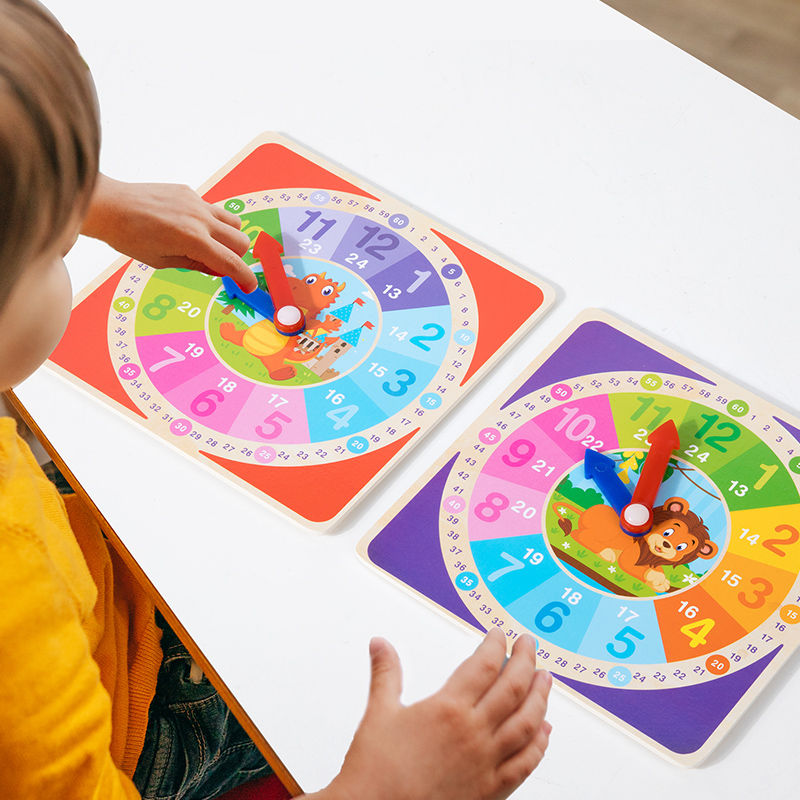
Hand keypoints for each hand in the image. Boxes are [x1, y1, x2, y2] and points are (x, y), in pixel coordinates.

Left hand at [81, 175, 256, 290]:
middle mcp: (200, 219)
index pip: (232, 263)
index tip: (249, 287)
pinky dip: (209, 222)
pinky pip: (212, 210)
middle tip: (221, 264)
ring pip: (233, 222)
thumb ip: (196, 265)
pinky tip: (187, 226)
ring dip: (229, 237)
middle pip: (241, 241)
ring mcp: (196, 203)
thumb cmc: (130, 237)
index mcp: (193, 240)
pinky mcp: (189, 192)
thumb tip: (219, 269)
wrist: (109, 206)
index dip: (245, 278)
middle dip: (237, 257)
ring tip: (209, 244)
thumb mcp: (163, 262)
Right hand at [310, 629, 551, 799]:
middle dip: (526, 660)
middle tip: (529, 644)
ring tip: (545, 679)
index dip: (496, 645)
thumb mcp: (378, 713)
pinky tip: (544, 731)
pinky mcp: (491, 791)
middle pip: (513, 687)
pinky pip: (525, 763)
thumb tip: (379, 643)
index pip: (484, 665)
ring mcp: (486, 763)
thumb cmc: (375, 770)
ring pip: (527, 723)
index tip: (500, 634)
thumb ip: (385, 673)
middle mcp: (473, 733)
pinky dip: (540, 744)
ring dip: (540, 697)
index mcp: (447, 709)